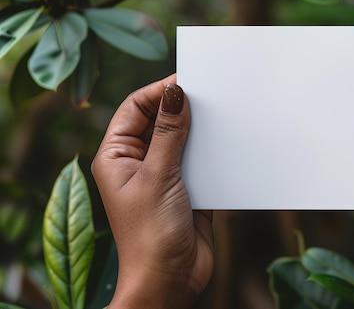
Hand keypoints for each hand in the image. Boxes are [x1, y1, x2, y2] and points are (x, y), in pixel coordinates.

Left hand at [92, 75, 212, 308]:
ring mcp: (164, 176)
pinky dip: (213, 152)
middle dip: (182, 108)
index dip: (158, 91)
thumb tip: (175, 93)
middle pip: (159, 120)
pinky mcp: (188, 188)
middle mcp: (138, 163)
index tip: (187, 81)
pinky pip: (200, 160)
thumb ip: (168, 133)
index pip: (134, 108)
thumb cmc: (150, 234)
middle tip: (209, 95)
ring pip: (183, 139)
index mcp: (117, 156)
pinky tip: (229, 144)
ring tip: (222, 117)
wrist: (171, 280)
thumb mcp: (159, 176)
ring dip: (201, 131)